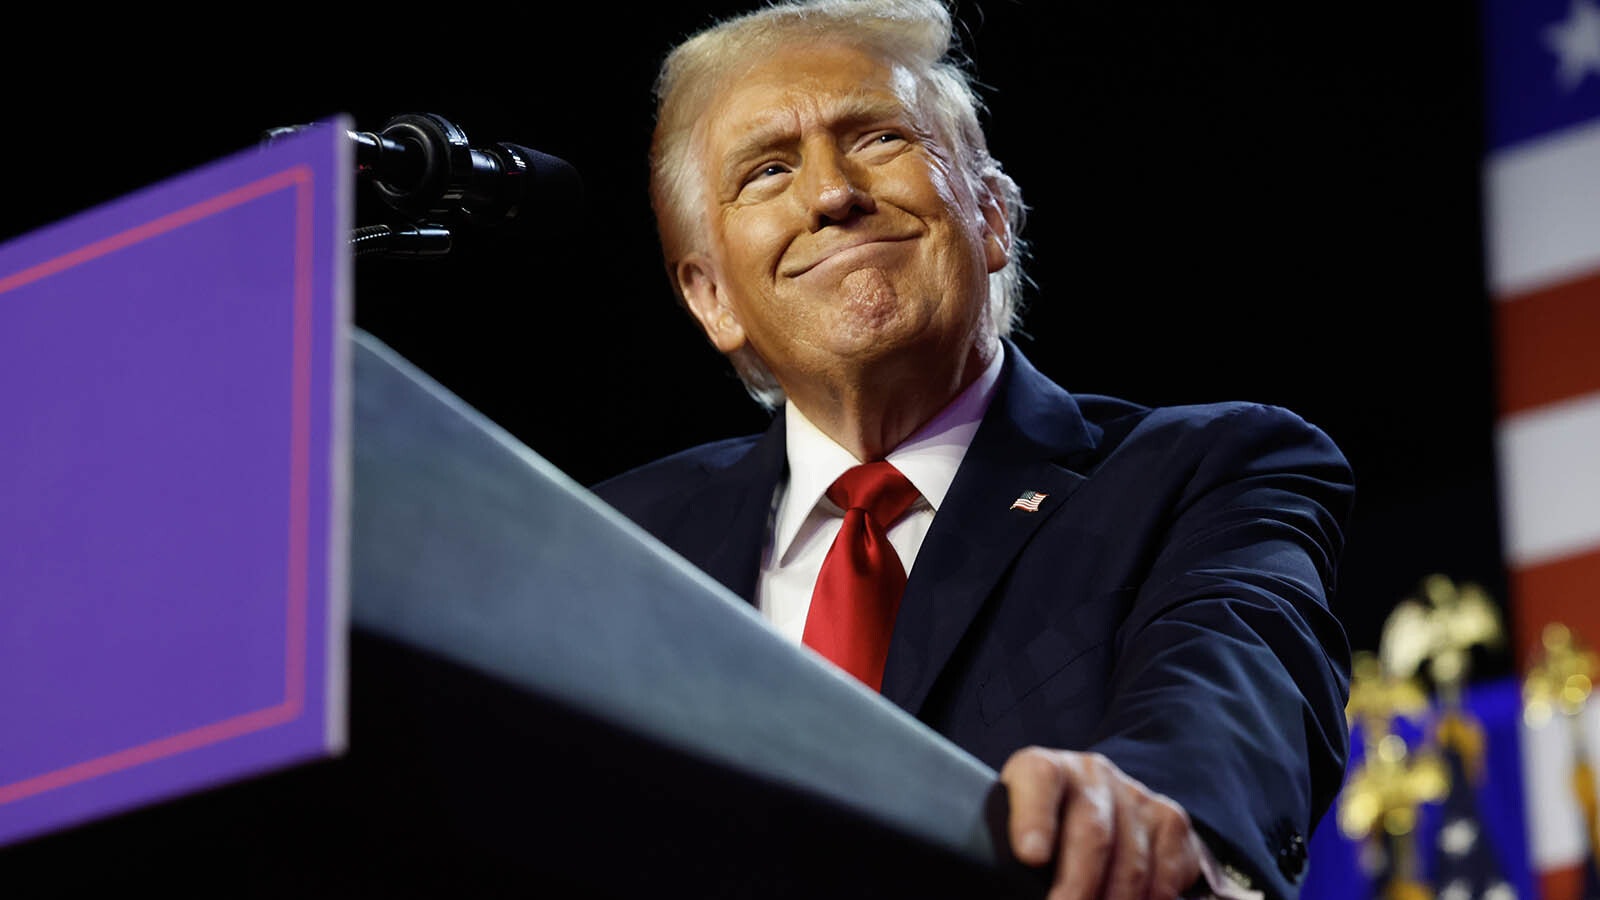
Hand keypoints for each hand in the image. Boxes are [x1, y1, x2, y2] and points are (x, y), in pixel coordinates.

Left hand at [1000, 746, 1204, 899]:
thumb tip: (1014, 879)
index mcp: (1041, 768)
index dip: (1035, 818)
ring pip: (1131, 860)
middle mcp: (1090, 774)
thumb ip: (1013, 854)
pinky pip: (1166, 871)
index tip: (1031, 857)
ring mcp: (1134, 794)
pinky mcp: (1169, 820)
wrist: (1091, 812)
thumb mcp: (1014, 834)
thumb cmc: (1040, 834)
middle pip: (1092, 831)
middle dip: (1078, 885)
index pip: (1040, 779)